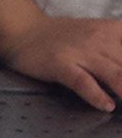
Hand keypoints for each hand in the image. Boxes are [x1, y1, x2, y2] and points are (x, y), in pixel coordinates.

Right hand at [0, 17, 121, 111]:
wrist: (24, 32)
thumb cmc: (61, 37)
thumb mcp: (98, 32)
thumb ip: (118, 47)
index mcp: (113, 31)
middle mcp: (101, 40)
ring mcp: (81, 53)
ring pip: (115, 74)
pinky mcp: (61, 65)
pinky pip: (83, 82)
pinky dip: (97, 95)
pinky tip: (106, 106)